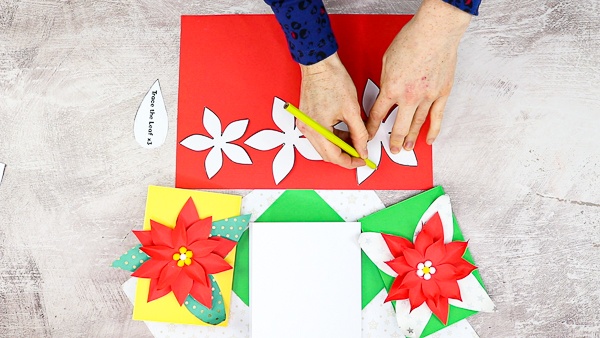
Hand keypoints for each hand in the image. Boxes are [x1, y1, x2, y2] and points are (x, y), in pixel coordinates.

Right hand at [298, 52, 367, 168]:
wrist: (320, 63)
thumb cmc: (334, 81)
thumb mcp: (352, 110)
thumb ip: (359, 134)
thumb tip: (363, 150)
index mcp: (317, 129)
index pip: (334, 156)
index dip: (350, 161)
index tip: (363, 160)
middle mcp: (306, 129)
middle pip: (327, 154)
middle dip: (345, 156)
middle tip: (361, 153)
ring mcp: (304, 123)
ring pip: (323, 145)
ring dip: (339, 146)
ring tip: (356, 140)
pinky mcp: (305, 118)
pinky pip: (319, 135)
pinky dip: (333, 137)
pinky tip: (345, 131)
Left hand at [366, 0, 470, 152]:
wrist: (435, 32)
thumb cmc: (411, 40)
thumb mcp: (387, 60)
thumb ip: (386, 80)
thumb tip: (387, 91)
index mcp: (391, 88)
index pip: (377, 114)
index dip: (372, 127)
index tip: (369, 136)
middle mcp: (409, 97)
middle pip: (398, 126)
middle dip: (393, 140)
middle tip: (392, 149)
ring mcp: (427, 97)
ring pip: (417, 124)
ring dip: (410, 138)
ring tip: (406, 148)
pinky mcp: (442, 93)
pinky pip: (437, 117)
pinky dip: (433, 130)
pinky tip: (429, 139)